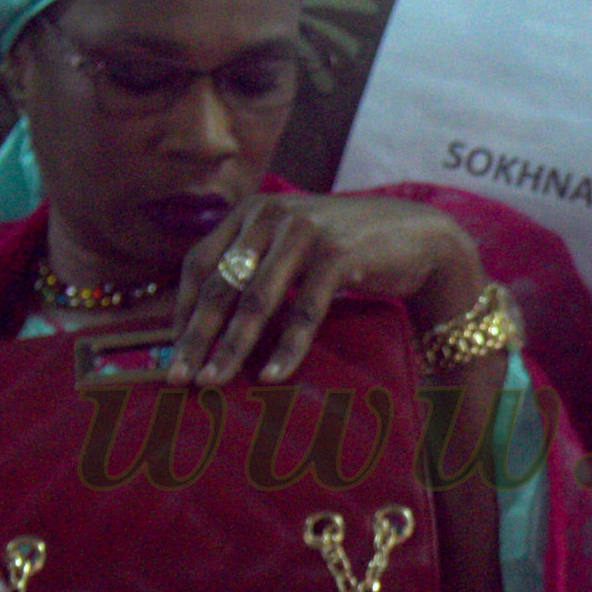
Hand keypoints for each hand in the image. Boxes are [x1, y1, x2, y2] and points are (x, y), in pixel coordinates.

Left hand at [167, 194, 486, 386]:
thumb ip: (255, 265)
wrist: (418, 237)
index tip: (172, 351)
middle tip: (178, 376)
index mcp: (251, 210)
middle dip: (197, 336)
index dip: (183, 310)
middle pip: (221, 284)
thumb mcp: (292, 246)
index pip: (200, 263)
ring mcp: (304, 231)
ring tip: (213, 381)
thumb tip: (203, 322)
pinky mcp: (337, 253)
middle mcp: (271, 213)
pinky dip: (287, 347)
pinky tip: (272, 376)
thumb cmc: (349, 249)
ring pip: (256, 301)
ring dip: (231, 347)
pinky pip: (304, 311)